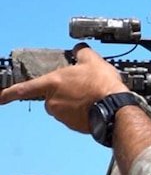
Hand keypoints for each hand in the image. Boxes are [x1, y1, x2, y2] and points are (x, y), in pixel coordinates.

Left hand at [0, 45, 127, 132]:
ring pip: (64, 108)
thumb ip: (82, 53)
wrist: (115, 108)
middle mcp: (52, 101)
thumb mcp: (93, 61)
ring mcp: (62, 115)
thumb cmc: (102, 85)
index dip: (8, 93)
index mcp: (52, 83)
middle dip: (64, 94)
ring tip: (93, 98)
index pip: (24, 89)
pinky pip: (75, 118)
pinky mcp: (73, 126)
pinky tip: (96, 107)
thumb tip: (80, 48)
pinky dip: (82, 113)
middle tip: (84, 89)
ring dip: (75, 104)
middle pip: (52, 97)